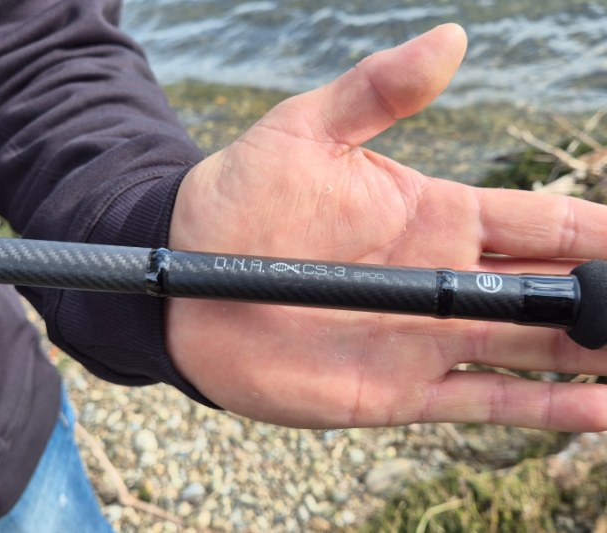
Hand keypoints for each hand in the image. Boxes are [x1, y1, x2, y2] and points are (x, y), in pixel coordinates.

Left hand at [166, 24, 606, 431]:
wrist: (184, 280)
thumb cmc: (239, 199)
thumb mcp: (306, 131)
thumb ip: (376, 90)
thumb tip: (452, 38)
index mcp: (436, 217)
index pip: (544, 223)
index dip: (600, 232)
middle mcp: (443, 281)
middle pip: (551, 290)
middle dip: (603, 298)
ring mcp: (425, 339)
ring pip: (532, 350)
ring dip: (589, 356)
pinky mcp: (398, 391)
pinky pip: (483, 402)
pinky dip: (544, 409)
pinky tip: (598, 411)